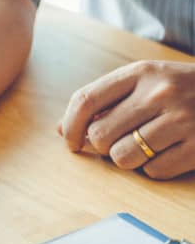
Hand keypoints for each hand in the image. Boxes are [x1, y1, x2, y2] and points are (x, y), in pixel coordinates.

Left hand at [59, 60, 194, 178]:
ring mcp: (182, 120)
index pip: (85, 100)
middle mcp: (160, 93)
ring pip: (123, 157)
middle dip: (99, 146)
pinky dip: (153, 169)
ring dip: (126, 159)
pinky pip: (153, 171)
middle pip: (100, 134)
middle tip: (113, 144)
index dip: (70, 125)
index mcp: (141, 72)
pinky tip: (167, 153)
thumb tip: (62, 129)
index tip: (70, 140)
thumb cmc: (181, 89)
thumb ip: (104, 101)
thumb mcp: (145, 81)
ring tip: (141, 147)